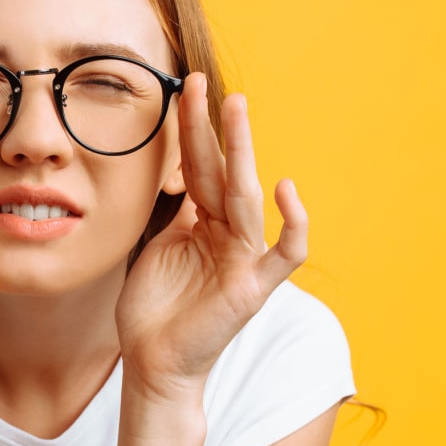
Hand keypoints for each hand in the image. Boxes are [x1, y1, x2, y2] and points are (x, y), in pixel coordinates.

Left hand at [115, 74, 307, 397]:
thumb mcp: (157, 247)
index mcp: (204, 222)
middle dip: (214, 126)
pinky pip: (286, 254)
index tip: (182, 89)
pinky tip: (287, 189)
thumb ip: (176, 213)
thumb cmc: (153, 309)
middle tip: (202, 83)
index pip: (200, 166)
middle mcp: (228, 233)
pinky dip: (294, 224)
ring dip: (241, 150)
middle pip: (222, 171)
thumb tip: (183, 173)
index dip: (192, 130)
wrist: (152, 362)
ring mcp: (244, 258)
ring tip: (235, 109)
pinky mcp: (253, 286)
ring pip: (247, 196)